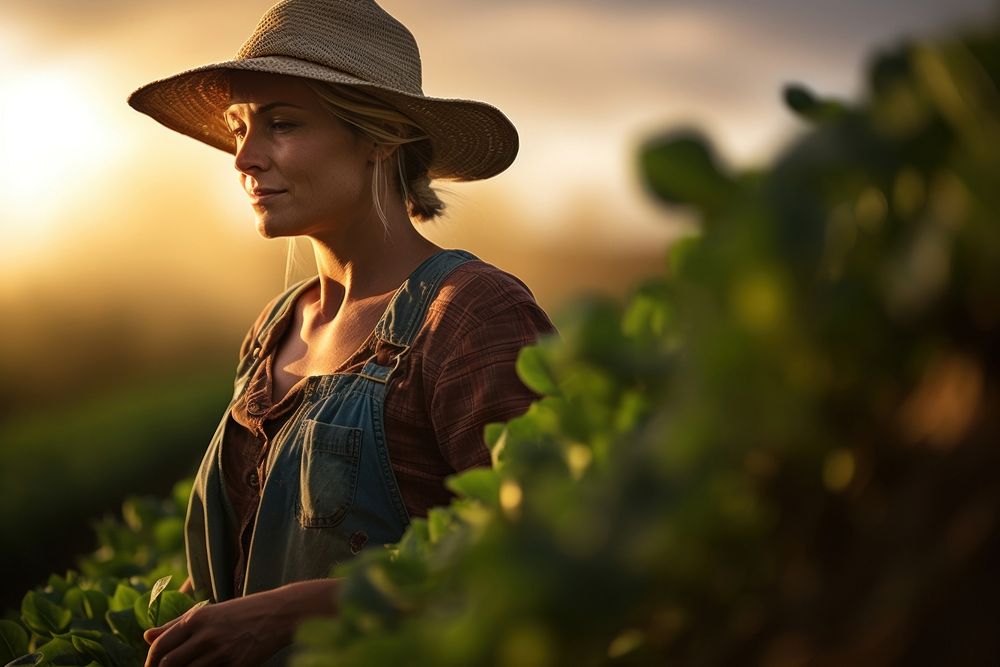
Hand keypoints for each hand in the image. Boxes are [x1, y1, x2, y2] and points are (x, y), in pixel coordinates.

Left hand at [143, 579, 339, 666]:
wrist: (279, 614)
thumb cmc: (242, 612)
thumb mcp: (209, 612)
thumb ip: (176, 624)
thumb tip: (146, 635)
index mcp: (196, 618)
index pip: (159, 647)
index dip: (151, 662)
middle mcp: (205, 634)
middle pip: (168, 664)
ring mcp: (220, 652)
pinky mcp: (235, 665)